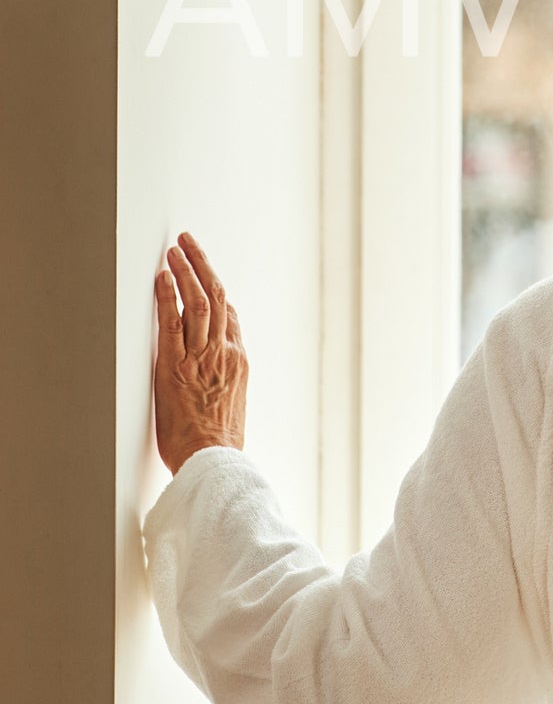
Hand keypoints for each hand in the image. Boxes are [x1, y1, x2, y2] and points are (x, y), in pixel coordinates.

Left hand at [153, 232, 247, 475]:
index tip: (205, 273)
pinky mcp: (176, 366)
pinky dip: (168, 296)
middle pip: (216, 296)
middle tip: (188, 242)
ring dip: (185, 270)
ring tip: (175, 248)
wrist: (214, 462)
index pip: (229, 315)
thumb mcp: (231, 407)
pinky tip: (162, 277)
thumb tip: (215, 378)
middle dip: (201, 264)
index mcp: (238, 361)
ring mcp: (201, 357)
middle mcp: (224, 352)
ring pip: (198, 301)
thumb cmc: (219, 445)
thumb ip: (225, 383)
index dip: (216, 289)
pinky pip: (173, 322)